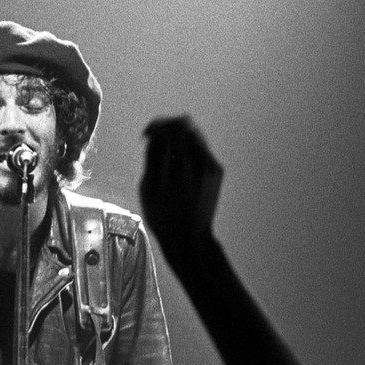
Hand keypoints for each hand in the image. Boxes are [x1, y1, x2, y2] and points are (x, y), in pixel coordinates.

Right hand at [139, 117, 222, 260]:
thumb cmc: (163, 217)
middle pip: (186, 125)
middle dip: (168, 128)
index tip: (146, 135)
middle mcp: (201, 163)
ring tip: (165, 152)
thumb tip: (155, 135)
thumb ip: (153, 157)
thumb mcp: (148, 189)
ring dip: (178, 137)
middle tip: (154, 139)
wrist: (190, 238)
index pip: (173, 128)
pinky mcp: (218, 171)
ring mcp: (212, 166)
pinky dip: (188, 148)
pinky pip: (202, 148)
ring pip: (196, 134)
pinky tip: (177, 164)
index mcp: (182, 167)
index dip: (157, 126)